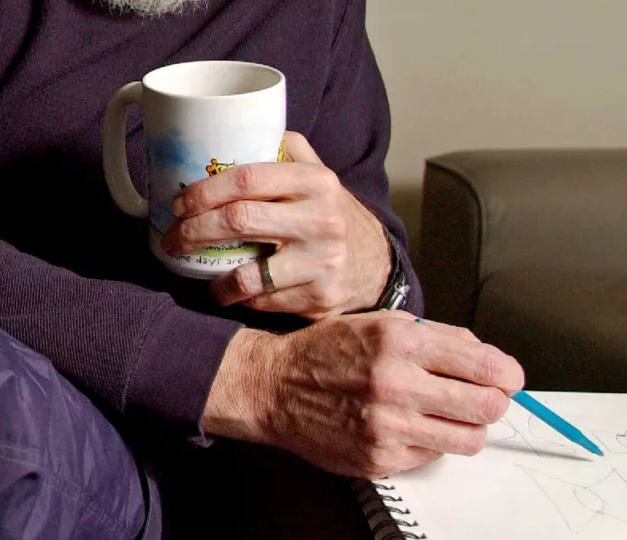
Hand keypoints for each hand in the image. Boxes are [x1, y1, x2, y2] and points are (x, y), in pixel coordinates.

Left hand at [166, 131, 393, 318]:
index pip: (246, 179)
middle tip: (173, 239)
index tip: (177, 203)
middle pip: (238, 221)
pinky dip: (238, 296)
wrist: (375, 262)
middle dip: (192, 231)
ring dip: (210, 275)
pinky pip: (261, 301)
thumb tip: (228, 130)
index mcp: (316, 182)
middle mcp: (322, 220)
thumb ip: (282, 150)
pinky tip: (230, 288)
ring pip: (246, 274)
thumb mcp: (315, 174)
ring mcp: (322, 263)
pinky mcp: (319, 298)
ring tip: (193, 268)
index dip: (202, 191)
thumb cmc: (328, 212)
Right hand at [203, 313, 524, 477]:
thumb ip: (438, 337)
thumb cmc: (325, 354)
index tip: (508, 379)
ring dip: (466, 426)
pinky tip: (406, 425)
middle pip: (488, 407)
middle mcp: (395, 384)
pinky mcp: (380, 457)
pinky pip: (433, 455)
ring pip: (470, 439)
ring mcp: (388, 426)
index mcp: (400, 343)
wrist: (272, 387)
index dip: (508, 376)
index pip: (487, 367)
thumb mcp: (379, 325)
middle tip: (480, 398)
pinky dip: (428, 441)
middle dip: (492, 402)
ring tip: (446, 414)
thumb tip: (490, 359)